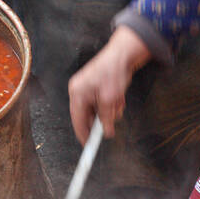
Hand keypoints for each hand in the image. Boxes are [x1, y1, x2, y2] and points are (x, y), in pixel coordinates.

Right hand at [67, 25, 152, 144]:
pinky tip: (119, 97)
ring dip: (110, 110)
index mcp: (77, 92)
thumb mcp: (110, 100)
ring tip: (118, 102)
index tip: (88, 145)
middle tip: (111, 123)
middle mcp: (79, 90)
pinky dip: (112, 103)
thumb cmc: (113, 72)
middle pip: (87, 114)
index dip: (82, 133)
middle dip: (101, 119)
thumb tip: (106, 131)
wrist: (123, 54)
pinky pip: (103, 102)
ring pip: (98, 109)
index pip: (76, 118)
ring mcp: (88, 87)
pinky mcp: (97, 86)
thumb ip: (106, 118)